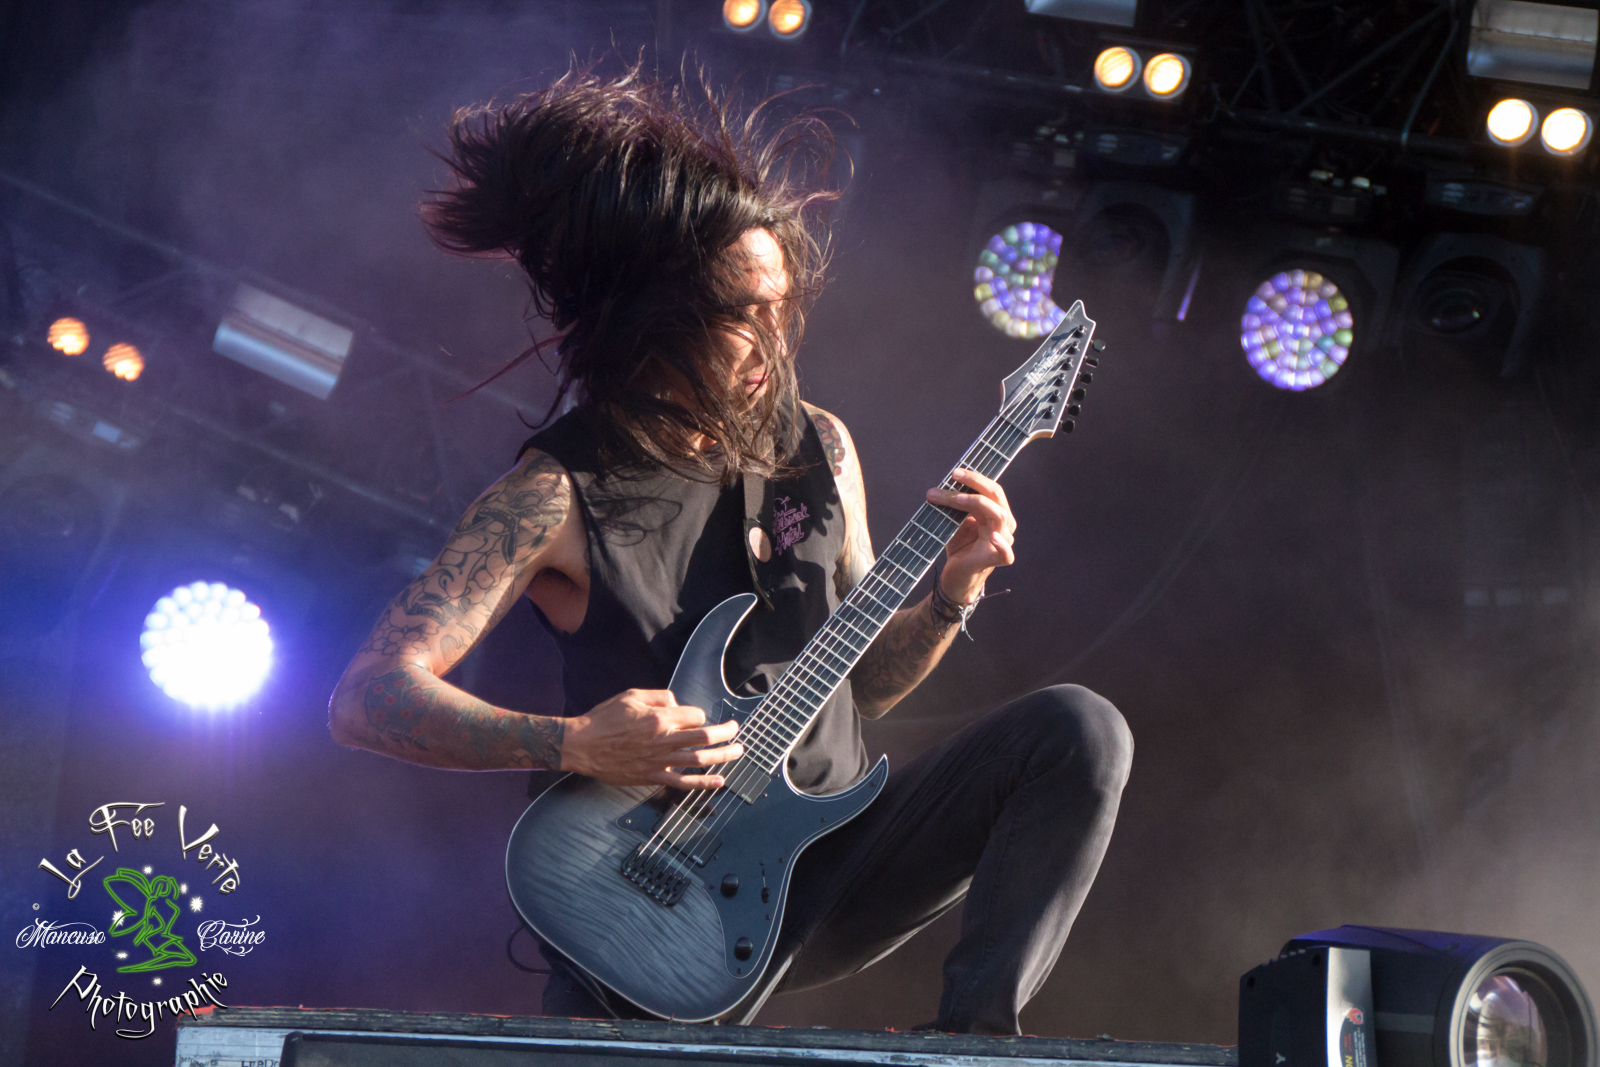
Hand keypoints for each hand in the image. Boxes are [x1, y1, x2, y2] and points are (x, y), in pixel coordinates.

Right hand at [560, 689, 743, 788]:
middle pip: (705, 736)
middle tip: (736, 730)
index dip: (698, 715)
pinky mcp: (653, 777)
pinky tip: (720, 782)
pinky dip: (704, 783)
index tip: (693, 717)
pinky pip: (683, 782)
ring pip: (700, 759)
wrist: (582, 746)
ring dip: (723, 756)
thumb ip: (659, 697)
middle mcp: (664, 740)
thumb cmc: (604, 719)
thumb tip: (677, 703)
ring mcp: (660, 761)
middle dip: (726, 733)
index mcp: (660, 718)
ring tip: (738, 752)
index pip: (695, 715)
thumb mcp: (631, 695)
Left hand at [926, 468, 1015, 604]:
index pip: (990, 489)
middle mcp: (1004, 524)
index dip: (974, 479)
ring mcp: (1004, 540)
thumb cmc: (959, 548)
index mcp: (996, 512)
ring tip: (956, 499)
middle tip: (954, 476)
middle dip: (975, 483)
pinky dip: (1001, 543)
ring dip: (976, 503)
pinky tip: (993, 537)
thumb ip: (953, 507)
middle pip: (995, 496)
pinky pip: (1005, 551)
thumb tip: (935, 490)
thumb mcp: (955, 522)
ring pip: (997, 515)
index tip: (954, 473)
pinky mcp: (1000, 559)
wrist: (957, 576)